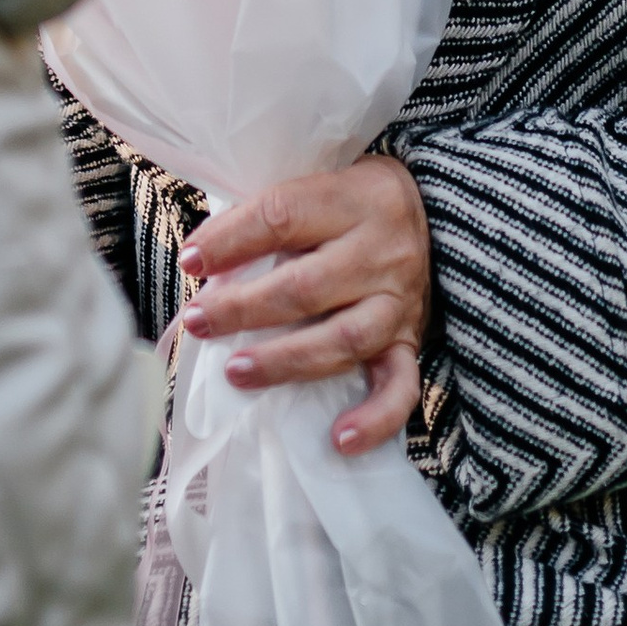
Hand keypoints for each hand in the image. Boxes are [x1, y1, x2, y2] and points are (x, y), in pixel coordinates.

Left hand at [181, 157, 430, 454]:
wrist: (435, 214)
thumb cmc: (354, 204)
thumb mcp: (320, 186)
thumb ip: (270, 218)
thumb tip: (203, 261)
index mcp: (356, 198)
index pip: (283, 215)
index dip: (230, 240)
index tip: (190, 261)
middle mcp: (383, 250)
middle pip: (306, 286)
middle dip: (243, 308)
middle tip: (198, 321)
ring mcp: (400, 301)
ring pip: (344, 339)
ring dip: (284, 361)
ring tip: (236, 372)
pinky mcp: (411, 342)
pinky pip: (400, 388)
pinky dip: (374, 418)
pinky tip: (339, 439)